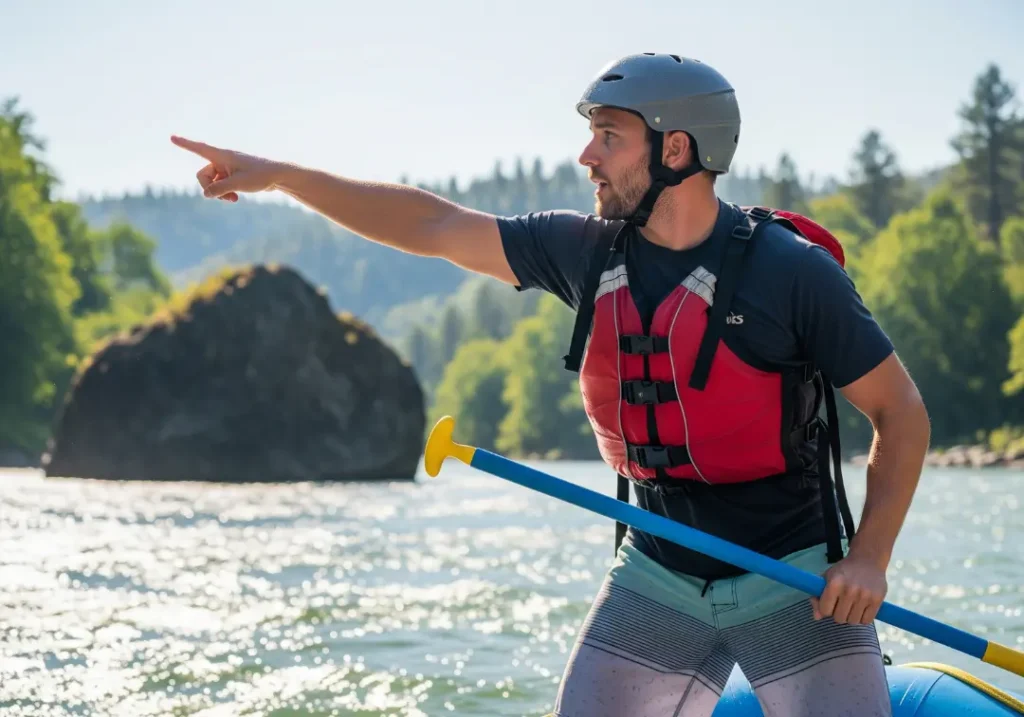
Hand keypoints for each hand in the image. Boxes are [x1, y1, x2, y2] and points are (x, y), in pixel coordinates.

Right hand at [170, 135, 287, 201]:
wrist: (278, 176)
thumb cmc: (260, 175)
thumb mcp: (238, 184)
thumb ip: (220, 189)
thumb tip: (206, 194)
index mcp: (222, 155)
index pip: (199, 148)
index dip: (185, 144)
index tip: (171, 137)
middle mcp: (222, 160)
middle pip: (203, 175)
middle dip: (209, 188)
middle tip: (223, 197)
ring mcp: (227, 168)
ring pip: (212, 183)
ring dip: (219, 193)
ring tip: (233, 199)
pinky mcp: (232, 175)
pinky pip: (221, 185)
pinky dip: (225, 192)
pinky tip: (235, 198)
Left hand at [810, 552, 887, 624]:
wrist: (867, 560)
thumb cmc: (844, 571)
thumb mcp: (827, 578)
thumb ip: (818, 597)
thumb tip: (817, 617)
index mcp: (834, 584)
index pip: (825, 610)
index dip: (825, 609)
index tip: (829, 604)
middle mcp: (849, 590)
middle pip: (839, 618)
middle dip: (838, 613)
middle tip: (841, 605)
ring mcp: (865, 596)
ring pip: (853, 621)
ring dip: (850, 616)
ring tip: (851, 606)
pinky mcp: (877, 600)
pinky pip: (866, 621)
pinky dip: (862, 618)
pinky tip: (861, 608)